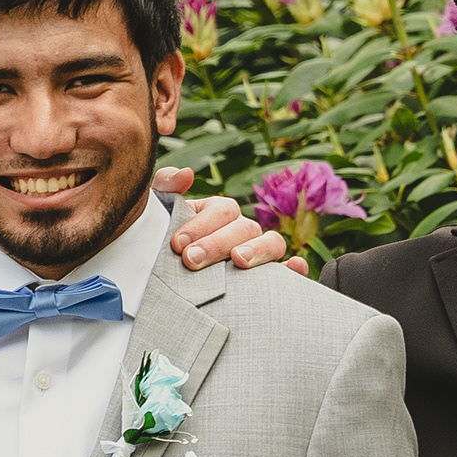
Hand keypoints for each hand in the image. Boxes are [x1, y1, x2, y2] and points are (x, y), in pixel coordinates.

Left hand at [155, 169, 298, 275]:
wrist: (169, 281)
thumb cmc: (166, 246)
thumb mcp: (160, 215)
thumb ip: (166, 188)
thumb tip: (186, 175)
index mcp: (220, 213)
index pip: (221, 211)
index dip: (201, 225)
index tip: (178, 243)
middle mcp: (244, 231)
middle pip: (244, 228)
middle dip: (217, 243)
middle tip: (191, 259)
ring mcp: (260, 253)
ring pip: (273, 243)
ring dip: (258, 250)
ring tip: (238, 260)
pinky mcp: (272, 279)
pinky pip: (290, 272)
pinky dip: (295, 268)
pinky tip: (294, 267)